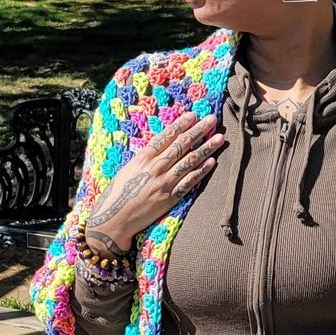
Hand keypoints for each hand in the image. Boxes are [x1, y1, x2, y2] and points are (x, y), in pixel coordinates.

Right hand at [81, 112, 225, 254]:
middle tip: (212, 120)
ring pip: (190, 161)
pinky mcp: (171, 198)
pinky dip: (202, 171)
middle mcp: (156, 168)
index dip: (181, 124)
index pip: (166, 137)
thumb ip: (144, 159)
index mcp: (143, 158)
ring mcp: (165, 183)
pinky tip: (212, 161)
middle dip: (198, 130)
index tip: (193, 115)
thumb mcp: (128, 170)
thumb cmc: (117, 194)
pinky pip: (190, 182)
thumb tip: (159, 148)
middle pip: (182, 145)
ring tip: (220, 138)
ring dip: (207, 148)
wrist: (115, 219)